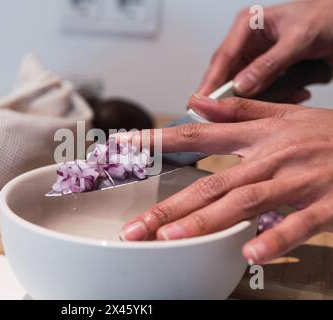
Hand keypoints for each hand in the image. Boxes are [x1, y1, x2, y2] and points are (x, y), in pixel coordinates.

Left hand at [120, 95, 332, 264]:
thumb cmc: (328, 134)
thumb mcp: (284, 113)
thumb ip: (237, 110)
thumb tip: (195, 102)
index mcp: (257, 137)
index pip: (197, 138)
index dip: (158, 141)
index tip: (125, 146)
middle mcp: (270, 158)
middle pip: (211, 183)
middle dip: (170, 207)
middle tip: (137, 228)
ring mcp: (297, 182)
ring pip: (242, 202)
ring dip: (205, 222)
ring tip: (170, 238)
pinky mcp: (326, 204)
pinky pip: (296, 224)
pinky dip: (273, 238)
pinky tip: (249, 254)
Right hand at [199, 0, 332, 99]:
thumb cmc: (327, 17)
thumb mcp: (299, 38)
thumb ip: (269, 63)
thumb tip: (241, 86)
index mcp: (247, 26)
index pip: (223, 57)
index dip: (211, 81)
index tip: (202, 101)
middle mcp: (248, 43)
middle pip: (228, 75)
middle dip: (230, 96)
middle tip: (218, 116)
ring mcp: (258, 60)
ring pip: (245, 88)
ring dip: (259, 99)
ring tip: (276, 100)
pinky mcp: (270, 73)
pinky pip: (265, 92)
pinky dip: (278, 97)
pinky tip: (297, 93)